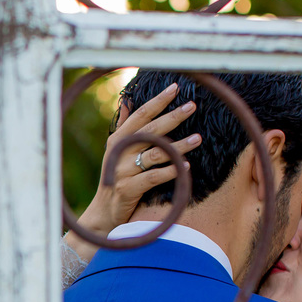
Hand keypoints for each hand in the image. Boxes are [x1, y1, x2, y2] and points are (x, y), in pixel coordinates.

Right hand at [65, 82, 202, 259]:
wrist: (104, 213)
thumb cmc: (116, 179)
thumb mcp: (116, 152)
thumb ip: (124, 127)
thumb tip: (128, 102)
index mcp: (118, 140)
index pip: (140, 115)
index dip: (157, 101)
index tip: (175, 88)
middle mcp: (119, 153)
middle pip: (150, 131)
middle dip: (172, 117)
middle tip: (192, 106)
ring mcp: (123, 172)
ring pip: (155, 154)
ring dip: (178, 146)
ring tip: (198, 139)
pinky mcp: (128, 190)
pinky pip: (153, 178)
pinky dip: (170, 171)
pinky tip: (186, 167)